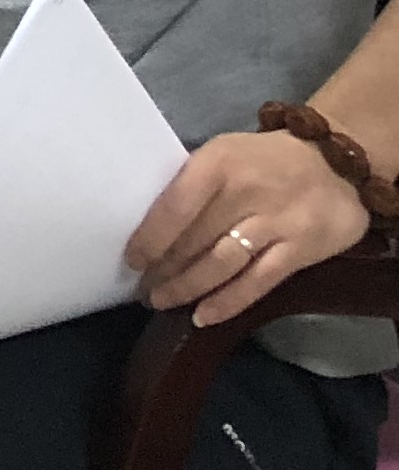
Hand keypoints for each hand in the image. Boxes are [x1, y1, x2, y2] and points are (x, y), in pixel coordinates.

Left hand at [126, 129, 369, 326]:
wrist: (337, 160)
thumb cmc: (265, 159)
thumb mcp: (225, 154)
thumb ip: (196, 184)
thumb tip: (152, 223)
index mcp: (218, 162)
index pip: (175, 206)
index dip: (150, 238)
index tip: (132, 260)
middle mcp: (245, 191)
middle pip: (194, 240)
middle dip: (163, 268)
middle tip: (142, 288)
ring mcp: (275, 222)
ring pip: (220, 264)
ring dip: (187, 287)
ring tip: (162, 301)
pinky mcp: (300, 249)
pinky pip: (257, 282)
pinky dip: (227, 302)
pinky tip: (203, 316)